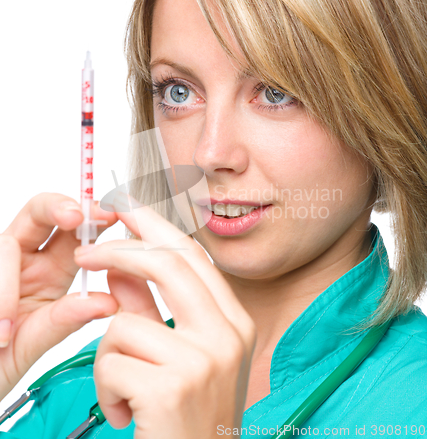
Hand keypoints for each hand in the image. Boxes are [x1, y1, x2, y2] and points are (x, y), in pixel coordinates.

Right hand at [0, 193, 119, 398]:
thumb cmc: (1, 360)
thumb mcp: (37, 341)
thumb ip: (67, 319)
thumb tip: (109, 302)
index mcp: (53, 269)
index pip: (74, 230)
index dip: (91, 217)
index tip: (109, 213)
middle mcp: (26, 259)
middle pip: (38, 213)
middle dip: (57, 208)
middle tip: (74, 216)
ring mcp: (0, 265)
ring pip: (6, 244)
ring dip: (8, 286)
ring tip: (6, 331)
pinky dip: (0, 297)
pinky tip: (0, 333)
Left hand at [73, 193, 256, 438]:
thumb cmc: (188, 416)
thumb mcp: (176, 355)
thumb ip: (149, 307)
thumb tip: (119, 267)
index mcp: (234, 321)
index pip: (192, 255)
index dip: (156, 226)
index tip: (128, 206)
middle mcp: (228, 333)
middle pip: (167, 263)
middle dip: (119, 250)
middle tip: (86, 252)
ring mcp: (203, 359)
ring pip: (124, 320)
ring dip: (108, 353)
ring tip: (123, 386)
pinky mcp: (172, 387)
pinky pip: (111, 360)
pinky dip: (105, 386)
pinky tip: (126, 413)